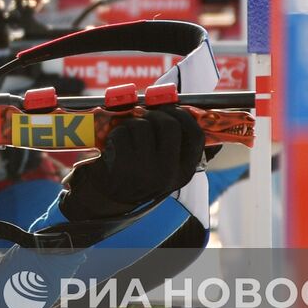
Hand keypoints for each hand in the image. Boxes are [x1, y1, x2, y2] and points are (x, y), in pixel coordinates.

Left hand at [60, 108, 204, 220]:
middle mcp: (168, 173)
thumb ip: (180, 146)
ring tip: (128, 134)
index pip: (196, 136)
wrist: (112, 198)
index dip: (184, 116)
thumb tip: (194, 112)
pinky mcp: (123, 166)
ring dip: (132, 122)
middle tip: (146, 114)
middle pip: (169, 125)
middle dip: (155, 114)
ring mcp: (145, 170)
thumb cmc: (141, 174)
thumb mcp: (167, 168)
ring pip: (142, 125)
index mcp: (184, 172)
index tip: (172, 109)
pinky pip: (122, 132)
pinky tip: (115, 144)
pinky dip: (116, 132)